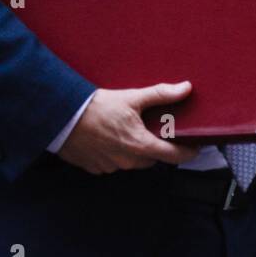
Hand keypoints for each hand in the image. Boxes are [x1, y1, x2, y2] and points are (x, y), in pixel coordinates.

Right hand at [56, 82, 200, 174]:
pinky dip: (114, 153)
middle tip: (151, 129)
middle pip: (152, 158)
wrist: (61, 116)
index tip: (194, 148)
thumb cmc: (97, 107)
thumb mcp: (131, 98)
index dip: (187, 153)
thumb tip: (186, 88)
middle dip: (155, 146)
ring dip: (134, 150)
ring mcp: (110, 167)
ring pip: (132, 162)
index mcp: (141, 146)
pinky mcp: (95, 168)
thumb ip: (160, 94)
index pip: (174, 156)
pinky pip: (113, 164)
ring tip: (125, 130)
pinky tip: (107, 138)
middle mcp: (128, 161)